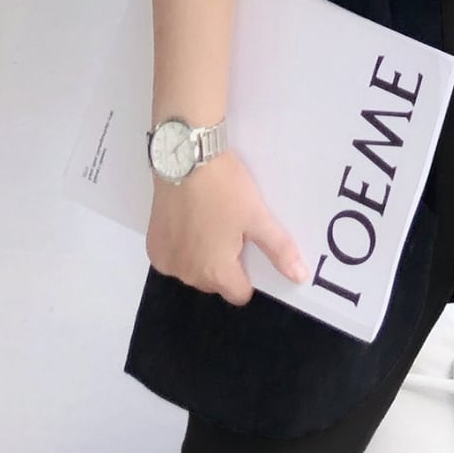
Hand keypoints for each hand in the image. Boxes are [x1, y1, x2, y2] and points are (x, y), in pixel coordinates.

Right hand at [147, 149, 309, 307]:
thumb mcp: (257, 216)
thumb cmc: (224, 188)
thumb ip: (279, 250)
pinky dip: (184, 247)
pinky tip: (190, 221)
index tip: (249, 246)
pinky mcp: (153, 247)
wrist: (185, 158)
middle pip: (215, 283)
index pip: (240, 294)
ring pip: (194, 270)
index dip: (250, 273)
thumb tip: (300, 277)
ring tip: (211, 221)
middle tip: (231, 228)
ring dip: (203, 256)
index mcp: (215, 272)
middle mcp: (187, 275)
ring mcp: (167, 262)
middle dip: (226, 263)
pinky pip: (176, 258)